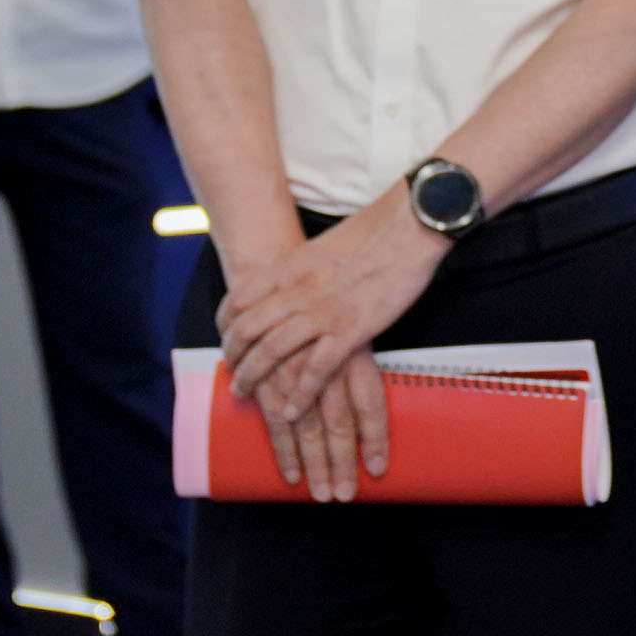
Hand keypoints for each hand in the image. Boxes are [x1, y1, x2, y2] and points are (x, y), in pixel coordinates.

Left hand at [215, 211, 448, 500]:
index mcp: (291, 266)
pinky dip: (299, 394)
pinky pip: (315, 368)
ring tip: (243, 393)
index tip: (225, 337)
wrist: (410, 224)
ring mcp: (323, 311)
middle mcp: (299, 290)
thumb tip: (295, 280)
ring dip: (253, 377)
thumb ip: (305, 267)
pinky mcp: (351, 329)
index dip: (225, 323)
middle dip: (233, 356)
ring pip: (271, 350)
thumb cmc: (375, 231)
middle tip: (230, 374)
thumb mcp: (324, 246)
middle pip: (248, 329)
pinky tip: (291, 411)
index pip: (239, 298)